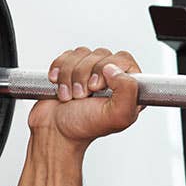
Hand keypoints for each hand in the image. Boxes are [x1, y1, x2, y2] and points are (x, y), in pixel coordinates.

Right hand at [27, 46, 141, 143]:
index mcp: (130, 89)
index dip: (107, 69)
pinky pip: (67, 55)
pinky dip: (60, 71)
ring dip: (71, 76)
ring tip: (71, 95)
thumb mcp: (116, 116)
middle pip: (101, 55)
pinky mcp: (74, 68)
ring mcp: (92, 72)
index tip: (96, 88)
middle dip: (85, 75)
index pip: (124, 60)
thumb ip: (128, 91)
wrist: (55, 131)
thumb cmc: (84, 127)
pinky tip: (60, 87)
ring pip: (82, 53)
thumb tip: (114, 69)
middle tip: (82, 95)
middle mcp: (113, 79)